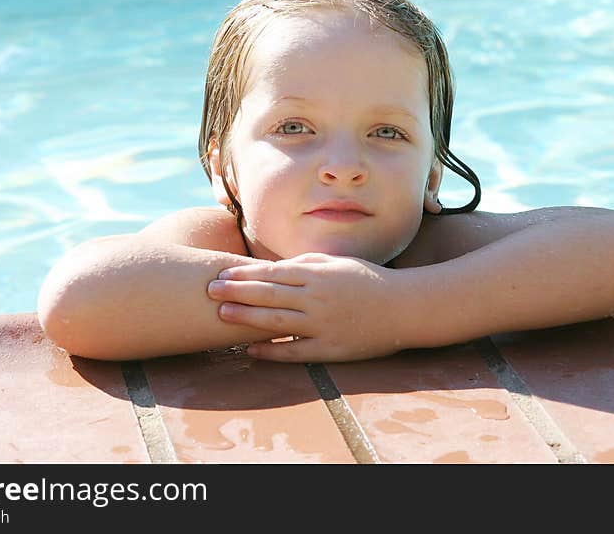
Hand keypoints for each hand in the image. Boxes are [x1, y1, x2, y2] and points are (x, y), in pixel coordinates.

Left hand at [206, 253, 411, 362]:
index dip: (244, 274)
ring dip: (247, 317)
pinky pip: (296, 350)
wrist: (404, 307)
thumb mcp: (339, 264)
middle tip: (210, 290)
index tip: (221, 274)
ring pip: (277, 321)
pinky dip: (272, 350)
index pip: (272, 273)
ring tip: (222, 314)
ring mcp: (324, 324)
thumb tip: (277, 267)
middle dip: (237, 292)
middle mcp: (317, 298)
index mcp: (318, 275)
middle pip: (269, 294)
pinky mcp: (331, 348)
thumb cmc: (369, 282)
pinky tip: (252, 349)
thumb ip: (307, 264)